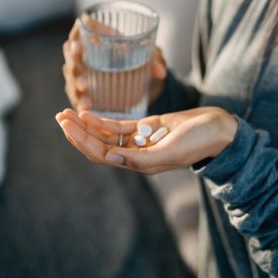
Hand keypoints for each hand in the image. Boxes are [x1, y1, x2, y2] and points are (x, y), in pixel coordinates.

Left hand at [55, 106, 237, 174]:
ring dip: (86, 125)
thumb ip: (142, 157)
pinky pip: (119, 127)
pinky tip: (87, 113)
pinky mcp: (147, 128)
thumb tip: (111, 158)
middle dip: (77, 132)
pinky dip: (102, 120)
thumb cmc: (199, 140)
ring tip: (66, 113)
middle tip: (58, 117)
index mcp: (140, 164)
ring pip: (106, 135)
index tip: (66, 125)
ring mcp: (141, 141)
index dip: (82, 140)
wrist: (218, 129)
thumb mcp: (172, 150)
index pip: (102, 154)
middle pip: (99, 146)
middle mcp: (136, 155)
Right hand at [61, 15, 167, 112]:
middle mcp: (86, 49)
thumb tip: (161, 72)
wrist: (138, 77)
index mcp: (100, 33)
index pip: (85, 25)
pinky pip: (74, 92)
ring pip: (70, 71)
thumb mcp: (150, 56)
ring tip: (84, 87)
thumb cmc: (139, 57)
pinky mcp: (81, 87)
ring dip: (75, 78)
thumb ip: (155, 60)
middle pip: (71, 49)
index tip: (89, 38)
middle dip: (74, 56)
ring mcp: (80, 68)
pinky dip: (78, 98)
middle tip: (80, 56)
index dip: (81, 30)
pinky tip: (84, 105)